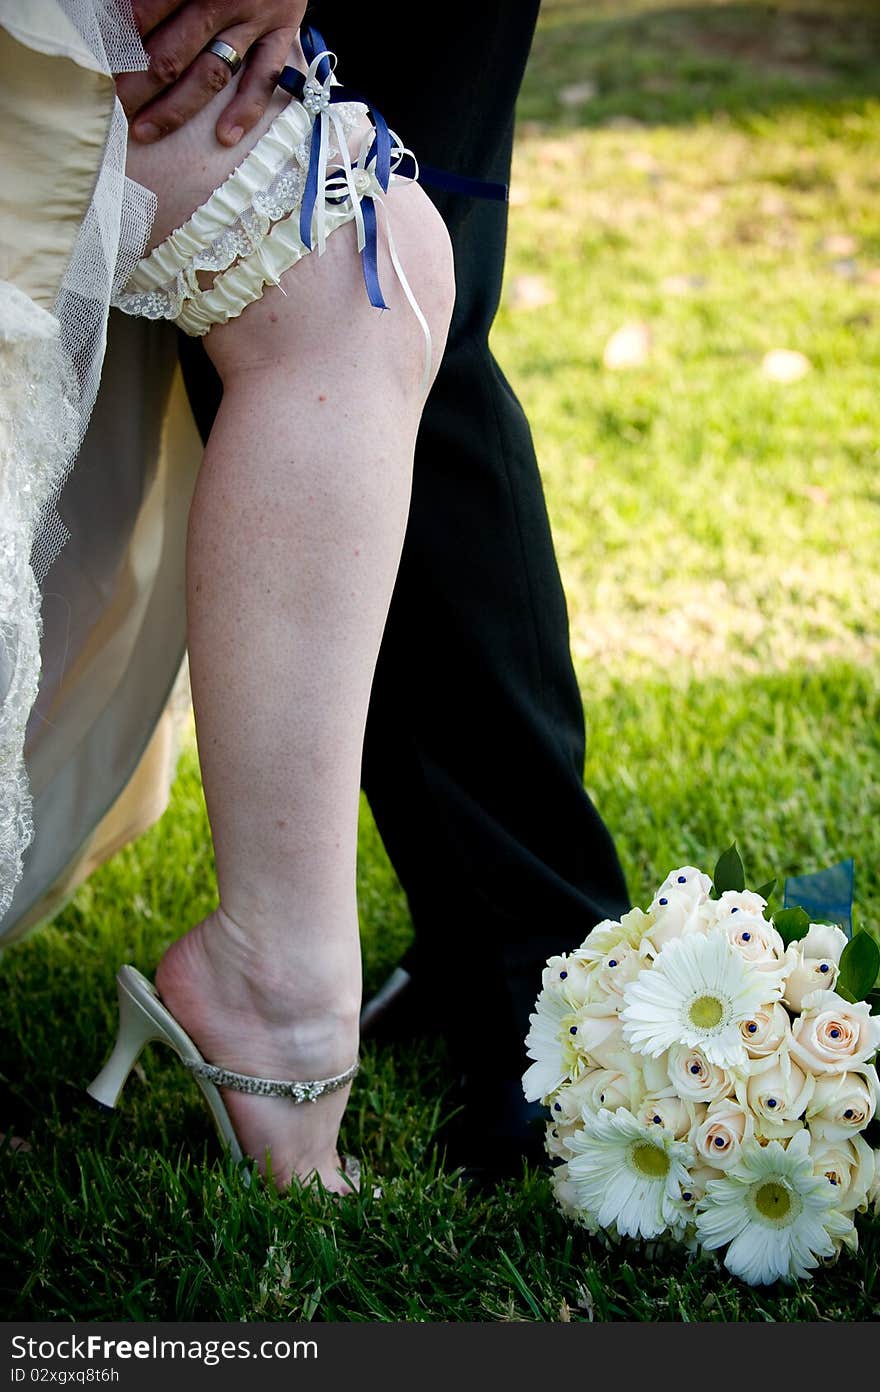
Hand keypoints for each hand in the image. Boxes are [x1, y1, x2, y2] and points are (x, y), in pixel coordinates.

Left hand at [117, 0, 306, 146]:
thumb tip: (120, 11)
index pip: (144, 15)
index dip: (120, 47)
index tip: (99, 70)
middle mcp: (222, 0)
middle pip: (171, 55)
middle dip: (138, 86)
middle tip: (113, 110)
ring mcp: (253, 20)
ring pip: (210, 74)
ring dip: (176, 107)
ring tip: (146, 131)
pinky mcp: (280, 33)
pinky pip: (264, 77)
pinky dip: (247, 109)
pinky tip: (226, 136)